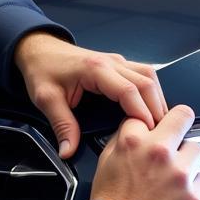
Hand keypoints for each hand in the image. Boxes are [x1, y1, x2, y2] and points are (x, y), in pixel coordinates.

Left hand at [13, 32, 166, 157]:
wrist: (39, 49)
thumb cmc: (43, 69)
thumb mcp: (46, 99)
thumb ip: (61, 125)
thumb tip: (68, 150)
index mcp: (94, 69)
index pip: (128, 90)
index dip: (142, 112)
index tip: (148, 131)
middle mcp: (110, 62)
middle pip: (146, 81)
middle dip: (157, 107)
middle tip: (161, 131)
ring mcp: (116, 61)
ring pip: (149, 75)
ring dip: (157, 98)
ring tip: (159, 122)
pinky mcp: (118, 64)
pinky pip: (142, 74)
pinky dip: (150, 91)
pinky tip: (150, 108)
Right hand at [90, 105, 199, 199]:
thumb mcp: (106, 162)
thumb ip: (123, 140)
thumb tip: (137, 128)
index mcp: (134, 142)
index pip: (149, 115)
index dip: (150, 125)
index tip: (153, 131)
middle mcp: (159, 153)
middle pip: (184, 116)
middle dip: (180, 124)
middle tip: (177, 136)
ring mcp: (180, 175)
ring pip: (197, 149)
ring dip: (188, 159)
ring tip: (175, 174)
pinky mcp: (194, 196)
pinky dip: (195, 184)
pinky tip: (181, 192)